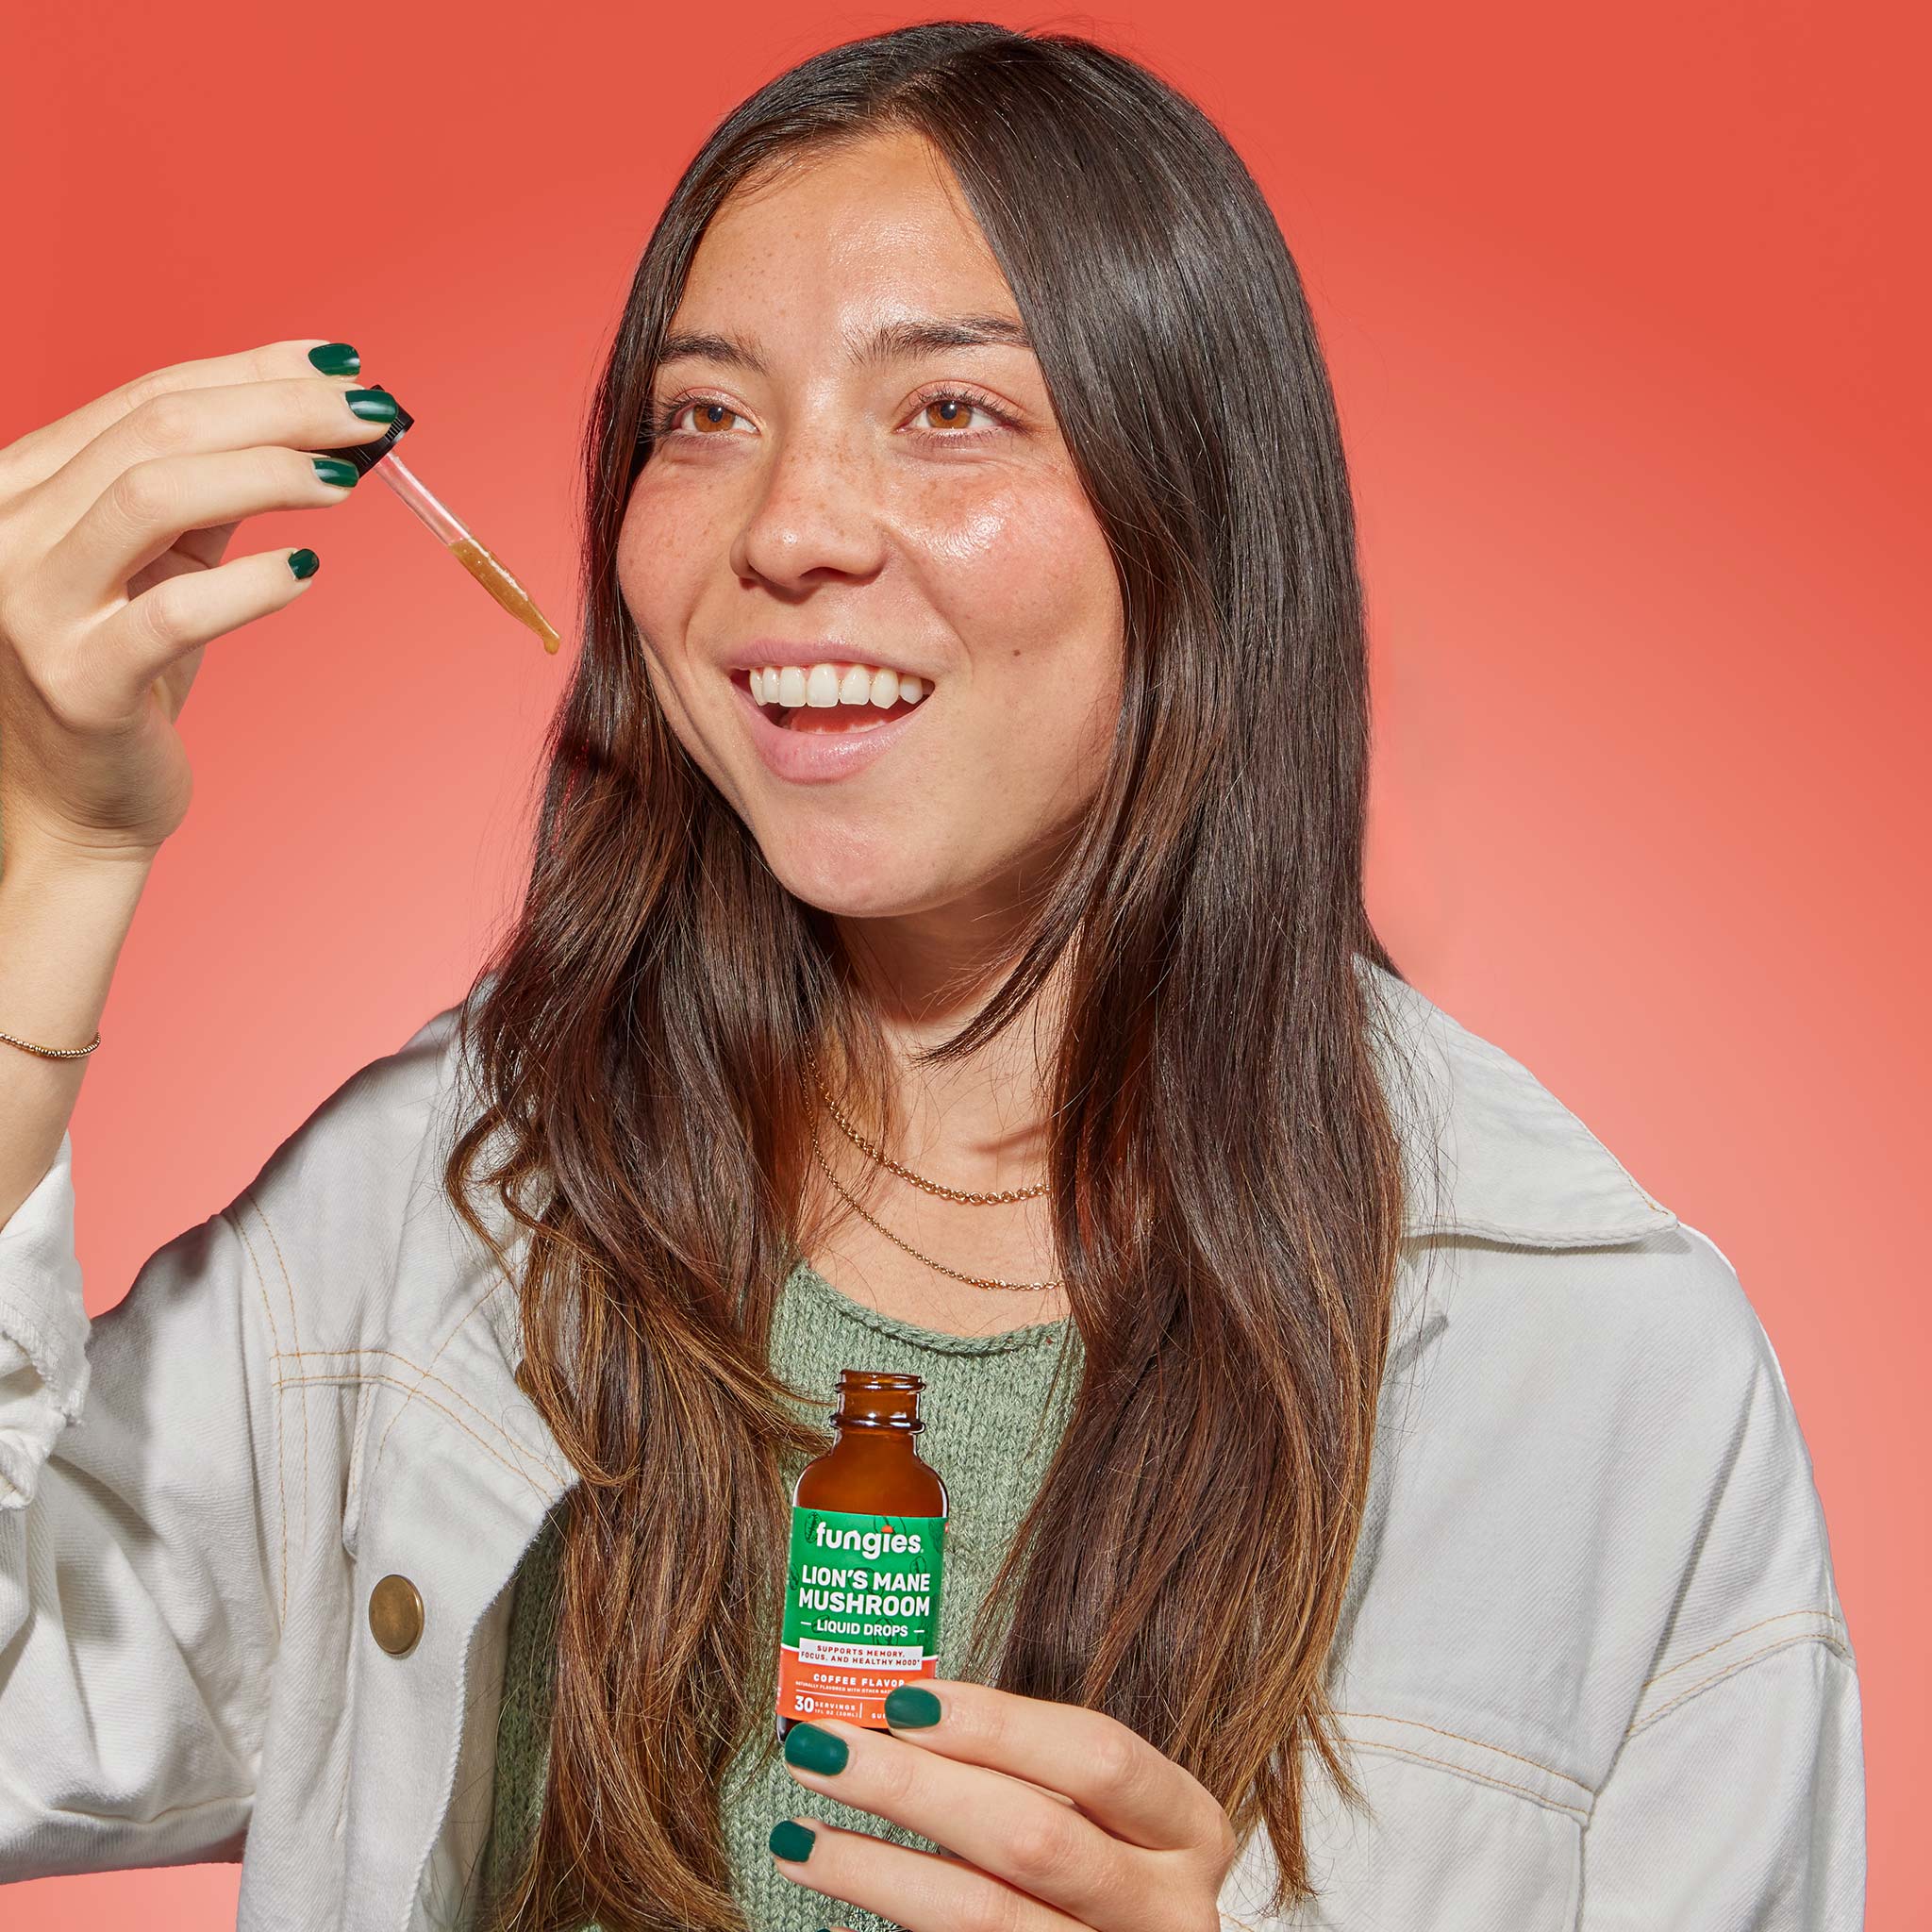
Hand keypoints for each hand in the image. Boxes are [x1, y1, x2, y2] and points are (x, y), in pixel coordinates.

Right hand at [0, 339, 381, 863]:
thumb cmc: (122, 674)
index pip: (146, 398)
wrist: (74, 803)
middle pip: (157, 431)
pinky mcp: (80, 681)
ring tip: (352, 477)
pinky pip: (173, 613)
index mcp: (21, 485)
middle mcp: (7, 531)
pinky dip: (251, 584)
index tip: (343, 367)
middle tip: (371, 412)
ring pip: (154, 495)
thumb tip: (314, 413)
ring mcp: (31, 605)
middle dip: (280, 410)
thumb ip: (211, 493)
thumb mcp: (158, 564)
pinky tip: (308, 571)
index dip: (254, 373)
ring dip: (269, 473)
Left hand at [770, 1677, 1239, 1931]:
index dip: (997, 1725)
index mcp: (1189, 1829)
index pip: (1096, 1757)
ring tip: (799, 1839)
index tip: (900, 1698)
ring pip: (985, 1921)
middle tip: (822, 1751)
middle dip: (914, 1789)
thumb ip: (1028, 1773)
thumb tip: (894, 1714)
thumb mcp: (1106, 1818)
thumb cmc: (1109, 1876)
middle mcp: (1170, 1910)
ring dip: (877, 1874)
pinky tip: (835, 1927)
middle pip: (1032, 1838)